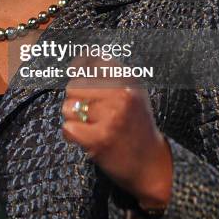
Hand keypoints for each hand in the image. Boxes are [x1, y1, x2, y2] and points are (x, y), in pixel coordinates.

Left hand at [61, 57, 172, 208]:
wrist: (150, 163)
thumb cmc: (136, 125)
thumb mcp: (131, 92)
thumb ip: (109, 73)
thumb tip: (82, 55)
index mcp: (128, 80)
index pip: (93, 60)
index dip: (80, 69)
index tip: (79, 77)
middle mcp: (121, 95)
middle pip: (74, 85)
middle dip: (75, 99)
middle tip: (88, 111)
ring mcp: (111, 117)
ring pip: (69, 107)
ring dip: (73, 118)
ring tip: (89, 125)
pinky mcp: (100, 139)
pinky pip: (68, 128)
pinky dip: (72, 135)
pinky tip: (86, 137)